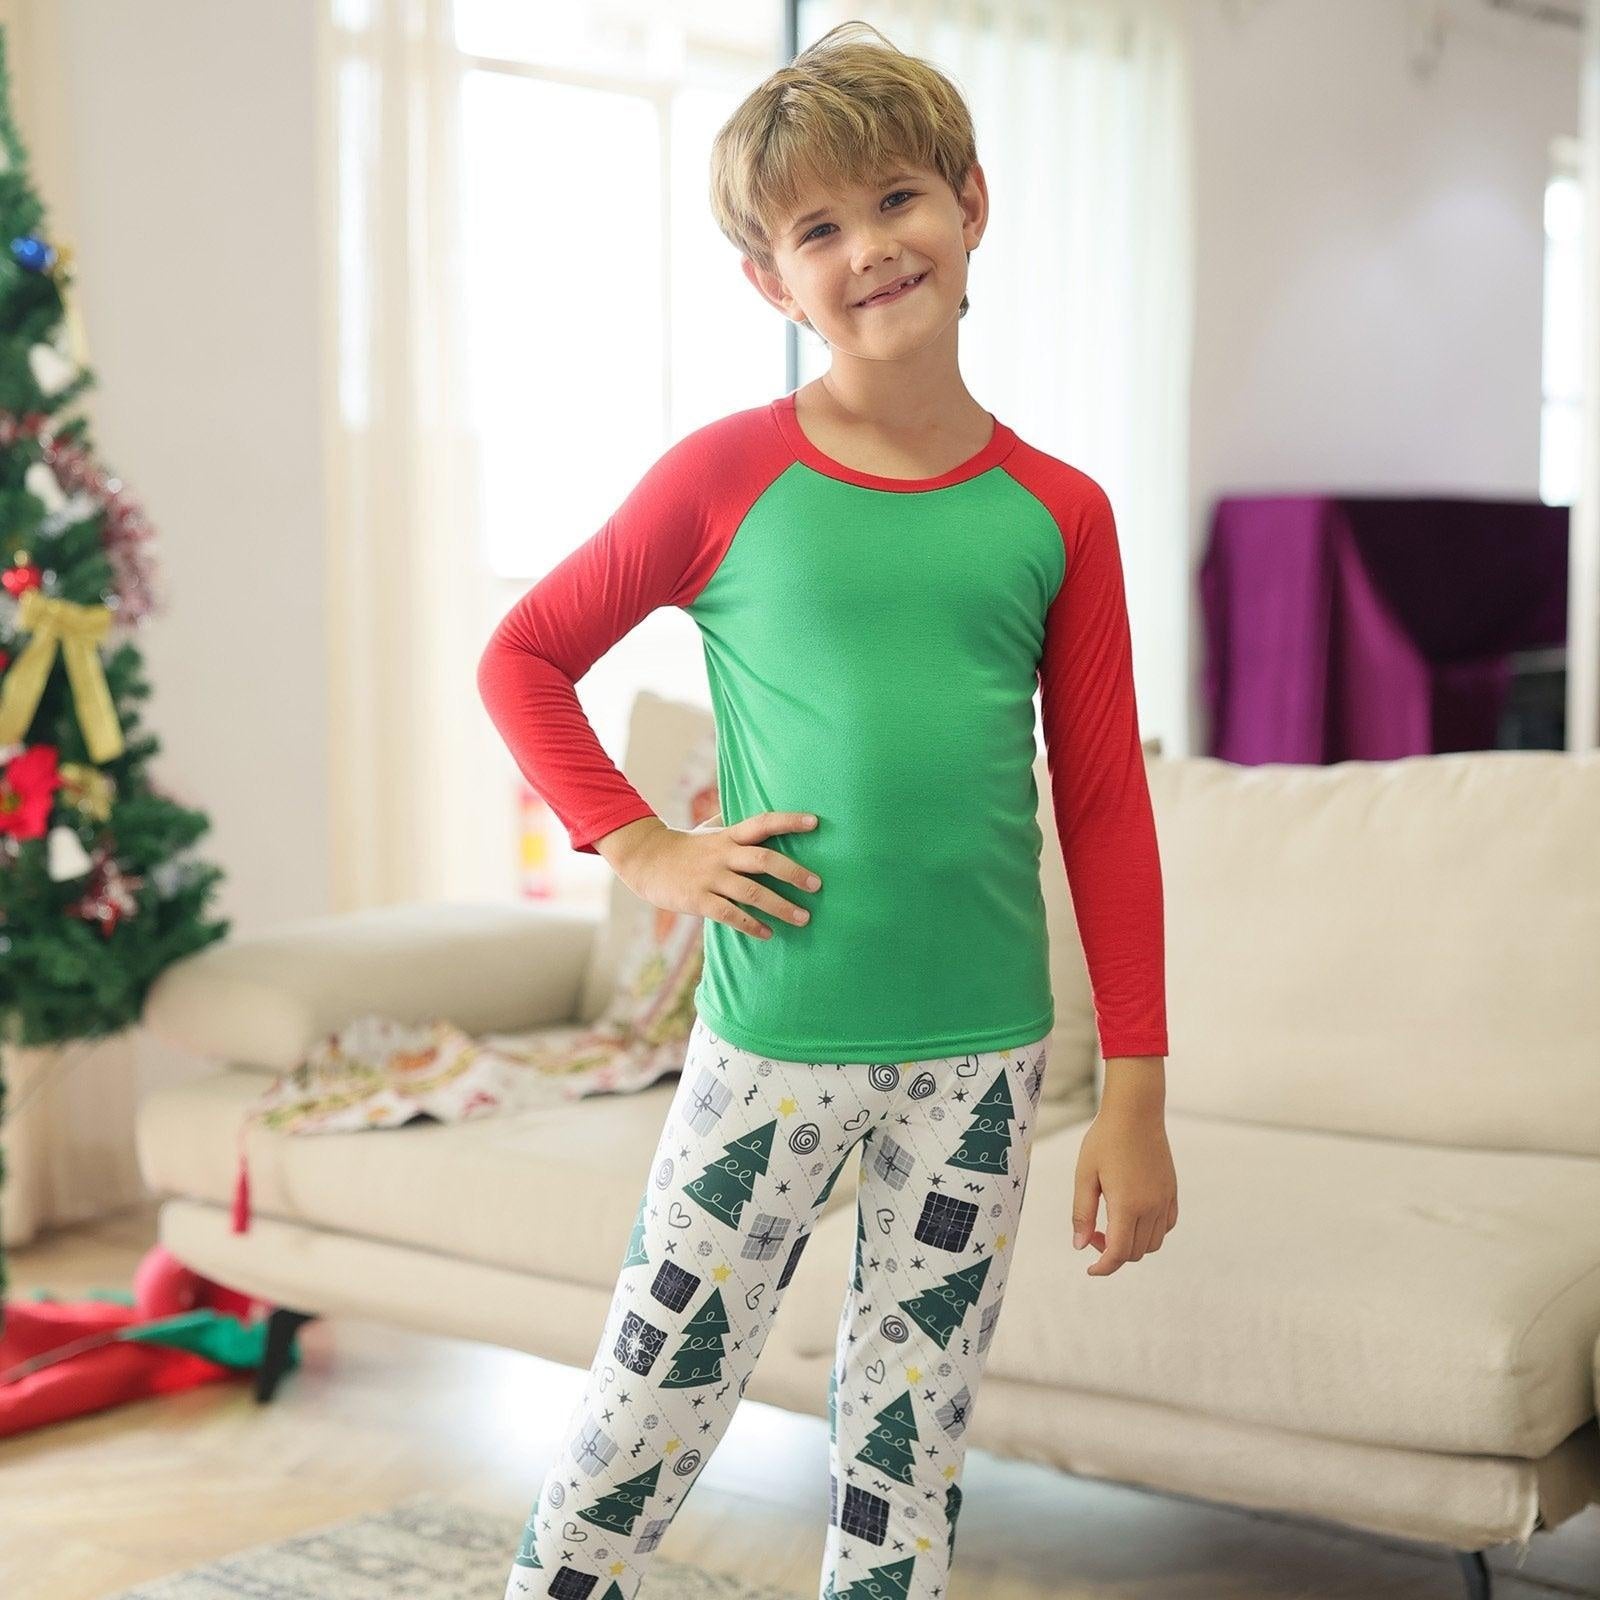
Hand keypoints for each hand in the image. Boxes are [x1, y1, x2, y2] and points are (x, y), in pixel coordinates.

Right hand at [596, 810, 822, 940]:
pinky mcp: (698, 900)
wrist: (644, 860)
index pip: (763, 823)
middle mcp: (722, 854)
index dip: (789, 821)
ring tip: (804, 918)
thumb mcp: (707, 829)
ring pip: (752, 893)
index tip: (815, 822)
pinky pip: (730, 915)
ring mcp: (710, 878)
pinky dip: (751, 925)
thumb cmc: (684, 845)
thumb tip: (759, 817)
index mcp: (728, 835)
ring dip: (781, 907)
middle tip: (817, 885)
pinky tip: (768, 933)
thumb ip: (732, 822)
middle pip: (763, 860)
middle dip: (793, 873)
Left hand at [1071, 1089, 1177, 1274]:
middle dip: (1112, 1253)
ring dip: (1132, 1245)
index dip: (1103, 1268)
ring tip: (1110, 1224)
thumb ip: (1082, 1213)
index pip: (1118, 1253)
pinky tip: (1133, 1217)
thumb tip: (1080, 1247)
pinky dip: (1151, 1232)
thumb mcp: (1084, 1175)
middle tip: (1093, 1233)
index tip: (1090, 1270)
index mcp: (1127, 1205)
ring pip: (1153, 1243)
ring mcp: (1165, 1200)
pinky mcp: (1172, 1192)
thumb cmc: (1104, 1140)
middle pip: (1135, 1252)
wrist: (1136, 1112)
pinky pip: (1167, 1226)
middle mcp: (1151, 1207)